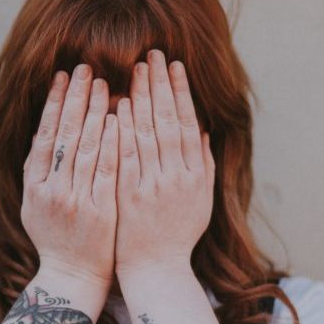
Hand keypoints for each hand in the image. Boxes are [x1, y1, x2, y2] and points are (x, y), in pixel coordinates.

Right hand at [21, 64, 119, 288]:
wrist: (74, 277)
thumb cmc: (56, 238)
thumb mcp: (35, 204)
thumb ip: (38, 171)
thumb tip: (44, 131)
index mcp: (34, 186)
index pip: (45, 135)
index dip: (54, 103)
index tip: (63, 76)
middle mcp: (51, 190)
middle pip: (65, 135)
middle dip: (75, 98)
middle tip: (85, 69)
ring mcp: (75, 201)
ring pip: (86, 148)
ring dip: (95, 112)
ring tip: (104, 84)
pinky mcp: (99, 211)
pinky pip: (107, 170)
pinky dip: (112, 143)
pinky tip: (118, 119)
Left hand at [113, 49, 213, 277]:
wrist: (155, 269)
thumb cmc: (177, 234)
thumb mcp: (200, 199)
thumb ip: (203, 164)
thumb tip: (203, 129)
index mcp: (196, 175)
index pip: (188, 124)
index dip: (182, 93)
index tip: (176, 66)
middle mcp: (177, 177)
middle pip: (169, 121)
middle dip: (161, 85)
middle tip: (154, 55)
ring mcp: (153, 186)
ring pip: (148, 134)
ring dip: (142, 98)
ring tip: (137, 69)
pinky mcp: (130, 195)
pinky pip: (126, 155)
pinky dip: (124, 129)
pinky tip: (119, 104)